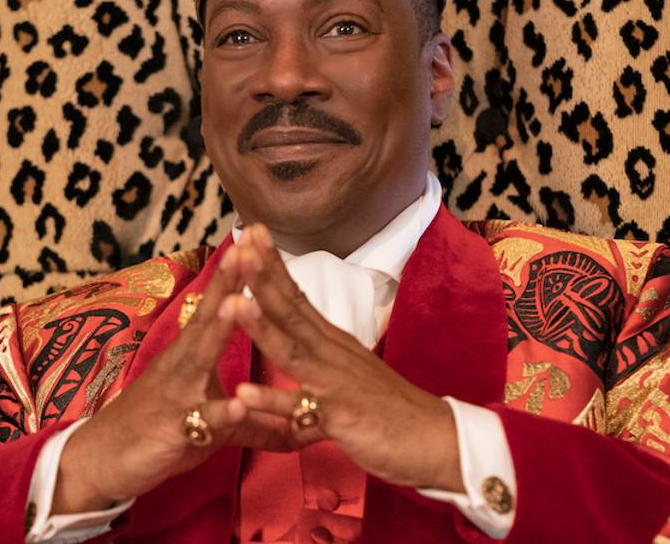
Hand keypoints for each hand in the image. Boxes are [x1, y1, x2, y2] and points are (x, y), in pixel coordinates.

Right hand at [52, 248, 294, 513]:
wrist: (100, 461)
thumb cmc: (157, 433)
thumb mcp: (208, 423)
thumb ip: (245, 417)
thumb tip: (285, 421)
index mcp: (191, 355)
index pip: (216, 307)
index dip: (235, 276)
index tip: (255, 241)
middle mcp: (181, 365)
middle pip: (206, 318)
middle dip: (228, 284)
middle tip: (248, 249)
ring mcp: (174, 395)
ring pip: (198, 359)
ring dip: (218, 332)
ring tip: (238, 304)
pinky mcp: (170, 430)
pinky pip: (198, 421)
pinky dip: (219, 413)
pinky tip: (238, 405)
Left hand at [227, 224, 465, 492]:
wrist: (436, 439)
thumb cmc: (389, 408)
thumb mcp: (348, 372)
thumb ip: (318, 354)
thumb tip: (297, 332)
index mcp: (331, 340)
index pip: (297, 295)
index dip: (273, 264)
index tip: (252, 230)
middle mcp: (332, 352)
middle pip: (292, 309)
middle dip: (263, 276)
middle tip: (242, 239)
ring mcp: (335, 382)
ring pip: (293, 351)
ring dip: (261, 327)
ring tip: (233, 302)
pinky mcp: (338, 417)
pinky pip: (299, 409)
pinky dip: (271, 400)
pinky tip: (243, 392)